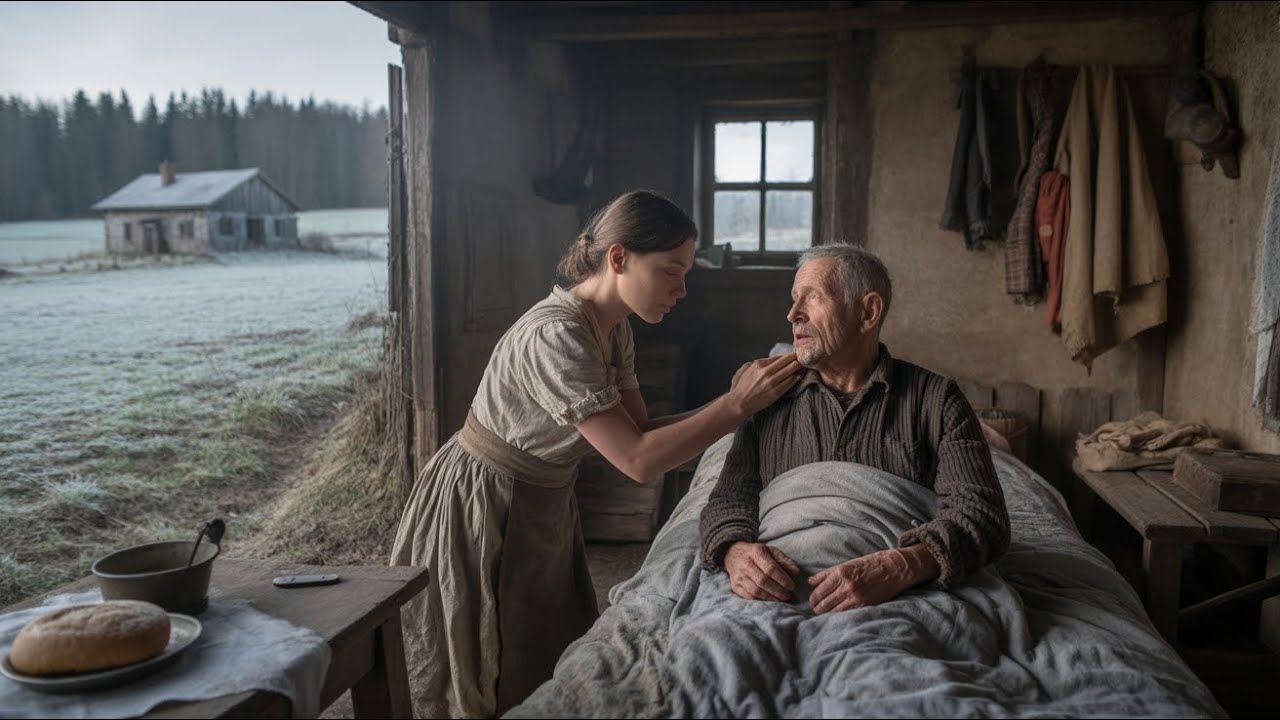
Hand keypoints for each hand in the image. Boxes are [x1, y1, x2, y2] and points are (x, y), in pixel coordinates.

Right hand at [723, 542, 800, 601]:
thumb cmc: (757, 554)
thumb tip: (796, 572)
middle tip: (788, 595)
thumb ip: (784, 560)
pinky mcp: (735, 585)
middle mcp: (745, 563)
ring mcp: (738, 575)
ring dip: (770, 597)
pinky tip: (770, 600)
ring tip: (781, 599)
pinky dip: (761, 600)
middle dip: (778, 590)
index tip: (792, 586)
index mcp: (756, 552)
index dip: (782, 579)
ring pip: (755, 590)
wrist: (733, 554)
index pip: (770, 568)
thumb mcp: (771, 551)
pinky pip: (748, 596)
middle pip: (763, 580)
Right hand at [728, 353, 802, 415]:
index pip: (780, 357)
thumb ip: (763, 363)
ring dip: (799, 367)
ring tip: (804, 365)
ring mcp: (772, 382)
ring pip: (790, 371)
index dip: (790, 355)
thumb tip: (777, 359)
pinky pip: (789, 382)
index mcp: (760, 364)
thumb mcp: (751, 369)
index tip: (797, 353)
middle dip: (797, 358)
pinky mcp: (776, 392)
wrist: (740, 401)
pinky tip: (799, 375)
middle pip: (787, 361)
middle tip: (805, 356)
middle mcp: (767, 372)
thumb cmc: (745, 386)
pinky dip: (796, 377)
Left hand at [807, 546, 935, 613]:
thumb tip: (809, 582)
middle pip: (823, 604)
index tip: (813, 601)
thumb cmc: (868, 565)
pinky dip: (839, 616)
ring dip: (826, 614)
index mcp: (839, 574)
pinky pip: (845, 615)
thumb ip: (826, 574)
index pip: (818, 592)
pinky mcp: (864, 605)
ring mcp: (855, 597)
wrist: (892, 568)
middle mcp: (846, 586)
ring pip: (832, 612)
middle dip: (817, 608)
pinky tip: (837, 615)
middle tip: (817, 609)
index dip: (813, 599)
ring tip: (825, 613)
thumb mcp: (845, 565)